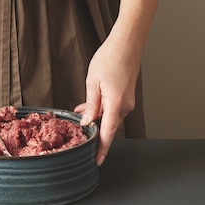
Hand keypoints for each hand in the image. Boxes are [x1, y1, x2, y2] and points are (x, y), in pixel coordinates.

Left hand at [74, 33, 139, 165]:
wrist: (127, 44)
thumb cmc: (110, 58)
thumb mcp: (93, 82)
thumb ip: (91, 105)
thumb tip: (88, 121)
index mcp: (116, 104)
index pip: (108, 133)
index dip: (102, 149)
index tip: (97, 161)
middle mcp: (125, 106)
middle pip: (108, 125)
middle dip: (94, 128)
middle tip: (77, 128)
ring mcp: (128, 101)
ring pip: (110, 116)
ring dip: (96, 117)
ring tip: (80, 111)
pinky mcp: (127, 95)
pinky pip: (114, 108)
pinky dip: (102, 109)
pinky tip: (91, 104)